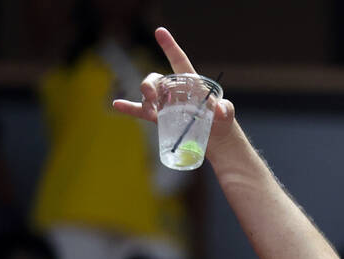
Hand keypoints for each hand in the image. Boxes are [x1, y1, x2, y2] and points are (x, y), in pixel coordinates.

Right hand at [111, 28, 235, 151]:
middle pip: (157, 80)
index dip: (170, 46)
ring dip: (145, 102)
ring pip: (148, 96)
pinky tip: (117, 105)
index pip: (179, 61)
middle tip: (150, 95)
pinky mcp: (161, 118)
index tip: (160, 31)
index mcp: (190, 83)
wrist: (217, 141)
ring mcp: (166, 104)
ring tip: (151, 114)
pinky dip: (129, 108)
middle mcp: (175, 90)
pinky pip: (141, 111)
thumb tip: (219, 110)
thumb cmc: (222, 122)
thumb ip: (225, 109)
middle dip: (149, 84)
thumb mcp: (226, 114)